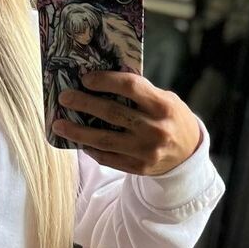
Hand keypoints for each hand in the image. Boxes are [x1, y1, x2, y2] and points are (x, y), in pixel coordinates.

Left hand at [52, 70, 201, 174]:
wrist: (189, 155)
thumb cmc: (171, 119)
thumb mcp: (165, 100)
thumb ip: (140, 93)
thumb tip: (100, 83)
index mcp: (163, 106)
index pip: (130, 87)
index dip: (105, 81)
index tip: (86, 79)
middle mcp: (155, 129)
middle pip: (112, 113)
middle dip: (84, 104)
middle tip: (64, 97)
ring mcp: (146, 151)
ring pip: (105, 140)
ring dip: (78, 131)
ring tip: (59, 124)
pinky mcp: (139, 168)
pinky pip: (109, 158)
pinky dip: (91, 149)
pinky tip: (79, 142)